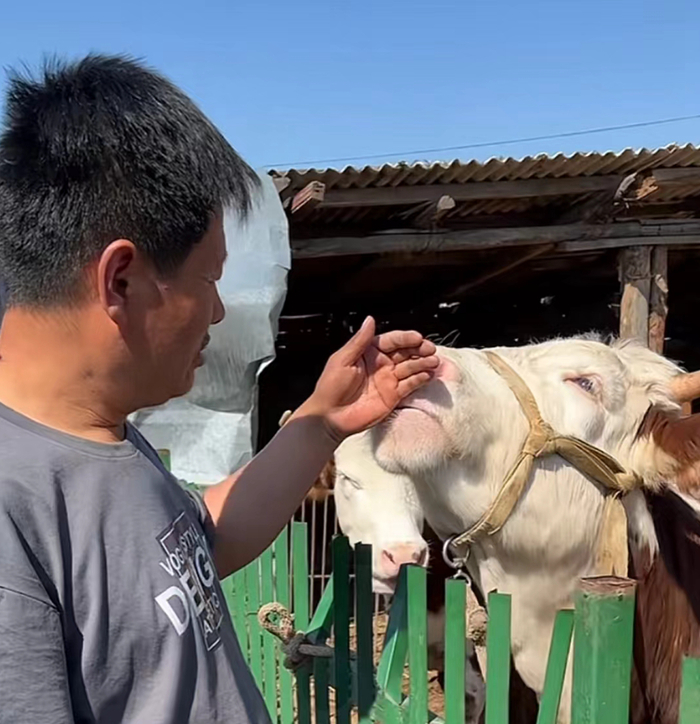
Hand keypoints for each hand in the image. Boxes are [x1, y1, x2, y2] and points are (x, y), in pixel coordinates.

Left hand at [294, 316, 438, 441]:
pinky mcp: (393, 396)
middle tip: (430, 349)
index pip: (391, 340)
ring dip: (423, 363)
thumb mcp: (342, 360)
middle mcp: (381, 364)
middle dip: (419, 349)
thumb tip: (370, 319)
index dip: (405, 338)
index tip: (417, 337)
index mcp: (369, 352)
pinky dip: (420, 379)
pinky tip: (428, 375)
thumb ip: (360, 341)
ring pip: (410, 367)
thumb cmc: (331, 387)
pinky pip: (410, 385)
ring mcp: (388, 380)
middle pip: (405, 352)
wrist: (330, 417)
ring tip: (433, 361)